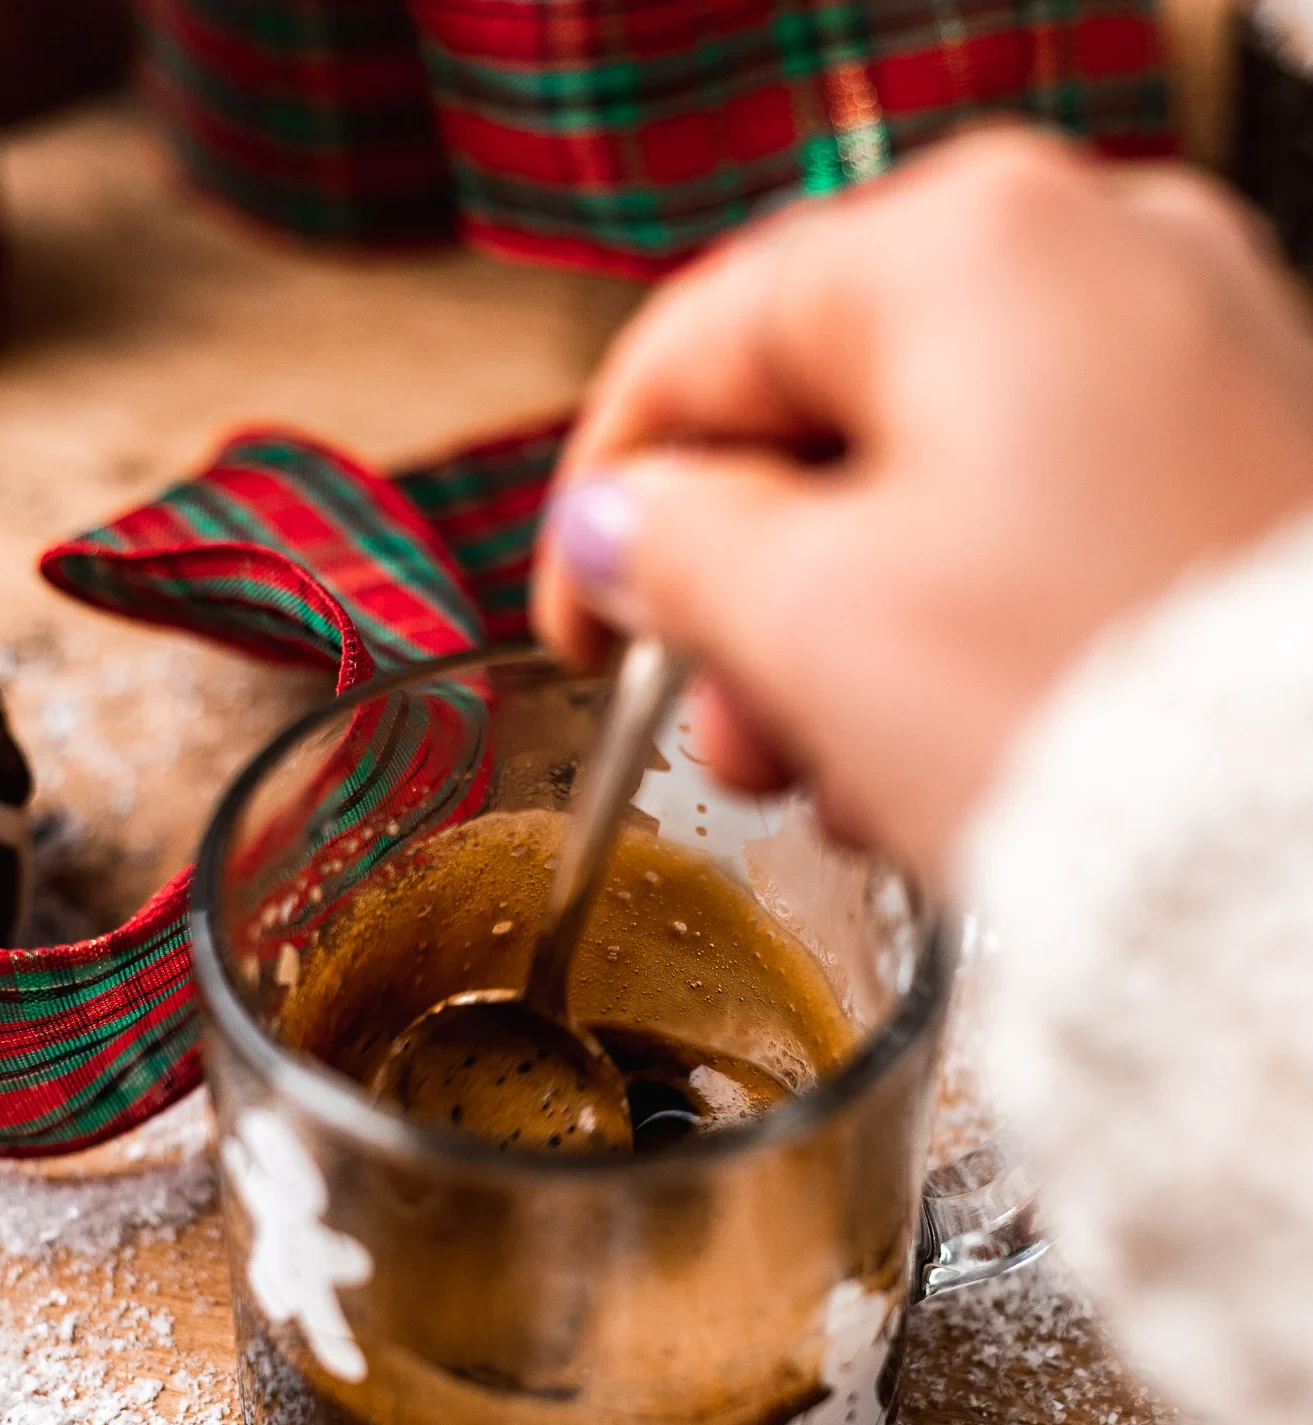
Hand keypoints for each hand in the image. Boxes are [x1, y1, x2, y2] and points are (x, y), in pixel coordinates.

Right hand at [533, 128, 1312, 889]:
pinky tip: (938, 753)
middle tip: (723, 735)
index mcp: (974, 246)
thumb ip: (680, 551)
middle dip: (750, 600)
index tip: (576, 620)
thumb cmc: (1086, 718)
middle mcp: (1105, 260)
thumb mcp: (814, 629)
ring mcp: (1196, 360)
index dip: (606, 494)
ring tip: (835, 781)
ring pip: (939, 490)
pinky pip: (1045, 531)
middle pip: (832, 422)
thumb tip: (623, 533)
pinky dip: (964, 632)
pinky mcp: (1244, 472)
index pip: (708, 338)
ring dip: (848, 641)